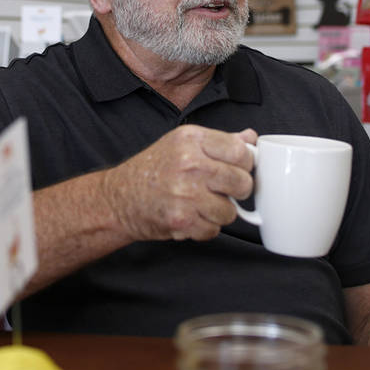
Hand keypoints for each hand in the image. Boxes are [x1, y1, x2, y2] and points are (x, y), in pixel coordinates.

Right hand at [101, 125, 255, 241]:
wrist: (119, 198)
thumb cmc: (151, 170)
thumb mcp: (182, 144)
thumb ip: (219, 141)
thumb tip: (250, 139)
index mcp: (191, 139)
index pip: (240, 152)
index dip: (245, 165)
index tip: (238, 169)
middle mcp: (189, 163)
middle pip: (242, 182)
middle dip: (237, 191)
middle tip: (222, 190)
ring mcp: (185, 193)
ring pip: (230, 211)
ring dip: (219, 212)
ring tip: (201, 204)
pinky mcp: (181, 220)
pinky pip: (213, 230)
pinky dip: (204, 228)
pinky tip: (190, 216)